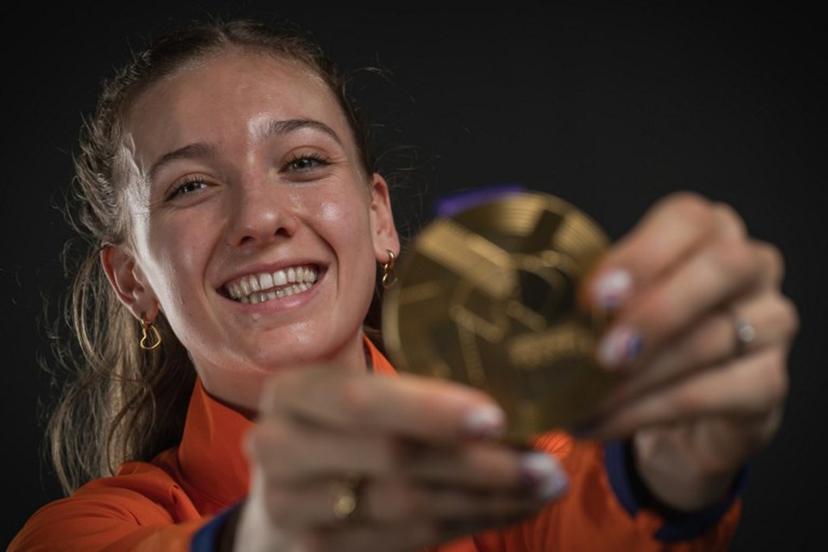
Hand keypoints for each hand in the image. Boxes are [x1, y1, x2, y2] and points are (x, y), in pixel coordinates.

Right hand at [232, 366, 568, 550]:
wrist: (284, 495)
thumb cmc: (337, 429)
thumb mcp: (351, 397)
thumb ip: (407, 395)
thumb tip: (516, 384)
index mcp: (294, 393)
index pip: (362, 401)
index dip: (428, 411)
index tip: (496, 418)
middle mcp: (282, 449)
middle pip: (391, 460)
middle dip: (477, 465)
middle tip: (546, 464)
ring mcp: (295, 509)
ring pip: (406, 508)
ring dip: (486, 500)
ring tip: (545, 485)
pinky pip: (408, 541)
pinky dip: (468, 522)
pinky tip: (512, 508)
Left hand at [579, 192, 798, 509]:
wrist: (676, 415)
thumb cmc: (638, 343)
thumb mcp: (611, 309)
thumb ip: (593, 299)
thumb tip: (539, 310)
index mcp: (706, 231)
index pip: (687, 220)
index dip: (642, 255)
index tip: (595, 295)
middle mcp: (749, 266)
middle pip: (721, 268)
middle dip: (656, 311)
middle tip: (603, 352)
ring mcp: (771, 321)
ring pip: (713, 338)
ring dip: (640, 376)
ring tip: (584, 399)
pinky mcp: (770, 380)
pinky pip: (719, 392)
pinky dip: (652, 411)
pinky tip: (605, 422)